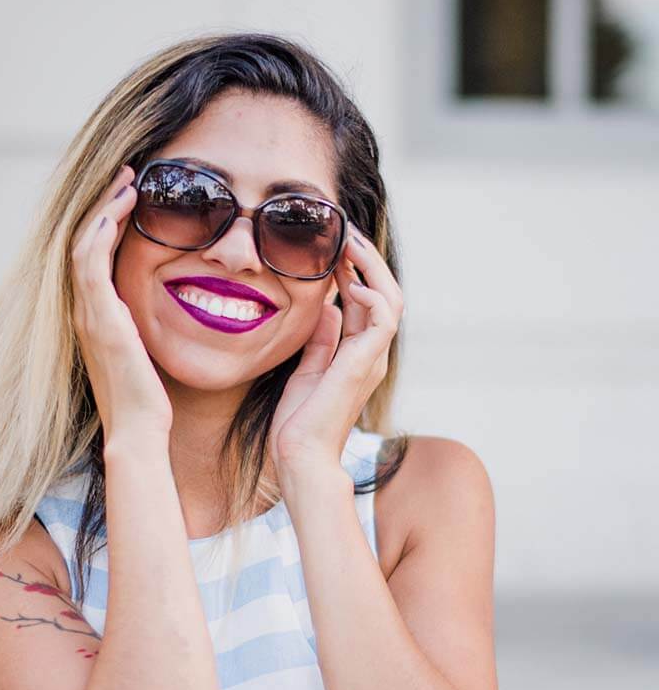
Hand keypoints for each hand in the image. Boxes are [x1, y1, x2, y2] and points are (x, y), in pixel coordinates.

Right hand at [70, 164, 172, 444]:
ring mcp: (88, 313)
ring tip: (128, 181)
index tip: (130, 196)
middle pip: (83, 241)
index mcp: (95, 317)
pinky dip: (101, 230)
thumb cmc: (149, 400)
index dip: (107, 221)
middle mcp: (84, 311)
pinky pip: (90, 262)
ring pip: (83, 243)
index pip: (94, 256)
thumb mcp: (147, 352)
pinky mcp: (100, 318)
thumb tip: (173, 305)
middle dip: (103, 204)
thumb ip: (147, 326)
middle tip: (128, 175)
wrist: (138, 430)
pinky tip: (120, 208)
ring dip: (103, 207)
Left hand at [268, 223, 403, 476]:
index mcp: (357, 354)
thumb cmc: (299, 423)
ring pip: (390, 300)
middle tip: (344, 232)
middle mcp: (370, 354)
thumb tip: (329, 308)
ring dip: (371, 267)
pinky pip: (383, 318)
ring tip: (349, 243)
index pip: (365, 301)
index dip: (353, 270)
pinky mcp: (364, 364)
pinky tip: (347, 282)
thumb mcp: (307, 370)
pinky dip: (370, 294)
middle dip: (366, 260)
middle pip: (383, 294)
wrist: (299, 456)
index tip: (334, 246)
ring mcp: (371, 359)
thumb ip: (321, 341)